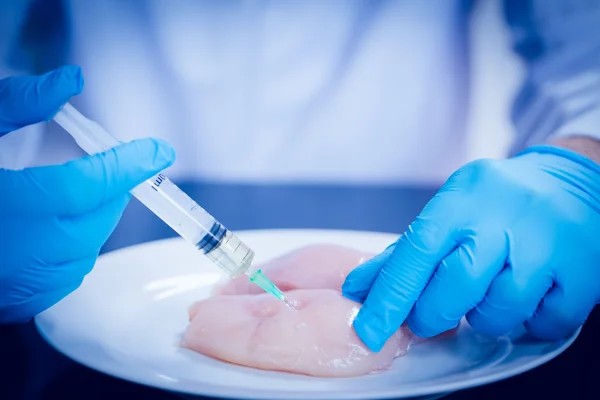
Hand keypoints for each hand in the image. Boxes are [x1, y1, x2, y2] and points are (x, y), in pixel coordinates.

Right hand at [0, 66, 174, 322]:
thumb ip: (18, 103)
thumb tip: (70, 79)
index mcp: (15, 208)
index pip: (91, 182)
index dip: (130, 162)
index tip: (159, 149)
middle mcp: (27, 253)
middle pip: (99, 213)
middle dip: (109, 185)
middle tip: (104, 164)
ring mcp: (28, 283)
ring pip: (90, 242)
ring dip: (92, 214)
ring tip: (67, 193)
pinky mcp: (25, 301)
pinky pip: (72, 268)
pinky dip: (72, 243)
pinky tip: (48, 228)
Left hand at [342, 143, 599, 350]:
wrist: (570, 181)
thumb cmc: (498, 201)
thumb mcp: (450, 209)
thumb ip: (405, 252)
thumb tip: (359, 288)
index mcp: (463, 201)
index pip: (417, 250)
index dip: (390, 295)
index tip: (370, 329)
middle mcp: (504, 218)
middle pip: (458, 285)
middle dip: (436, 312)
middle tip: (433, 314)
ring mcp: (548, 244)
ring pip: (501, 310)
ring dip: (486, 316)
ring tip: (489, 294)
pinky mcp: (583, 271)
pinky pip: (545, 321)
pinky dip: (530, 320)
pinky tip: (527, 296)